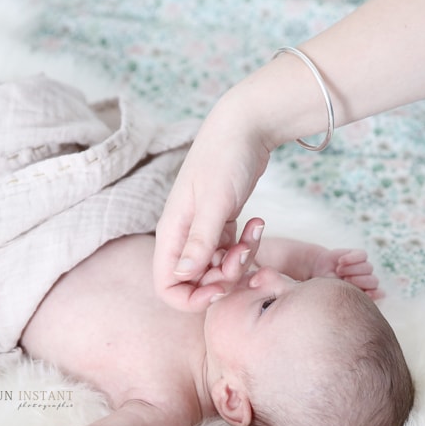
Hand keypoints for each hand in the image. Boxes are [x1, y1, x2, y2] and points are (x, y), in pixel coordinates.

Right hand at [154, 98, 270, 311]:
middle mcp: (183, 236)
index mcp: (171, 232)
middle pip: (196, 282)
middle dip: (224, 278)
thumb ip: (200, 241)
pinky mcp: (222, 224)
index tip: (221, 289)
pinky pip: (232, 251)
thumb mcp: (216, 201)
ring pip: (217, 269)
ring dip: (240, 260)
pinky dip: (247, 245)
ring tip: (255, 231)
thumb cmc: (225, 157)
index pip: (167, 286)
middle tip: (244, 255)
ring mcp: (202, 230)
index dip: (191, 299)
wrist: (245, 126)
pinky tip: (257, 222)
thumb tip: (182, 277)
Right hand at [311, 248, 383, 299]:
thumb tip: (356, 297)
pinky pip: (362, 256)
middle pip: (374, 281)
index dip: (375, 293)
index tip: (367, 294)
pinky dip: (352, 258)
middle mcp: (368, 280)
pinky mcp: (360, 255)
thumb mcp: (336, 291)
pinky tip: (341, 261)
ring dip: (352, 269)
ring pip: (368, 267)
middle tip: (345, 280)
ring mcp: (365, 267)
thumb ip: (347, 295)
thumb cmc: (328, 284)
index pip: (379, 293)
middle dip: (360, 281)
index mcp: (365, 292)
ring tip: (339, 271)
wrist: (320, 269)